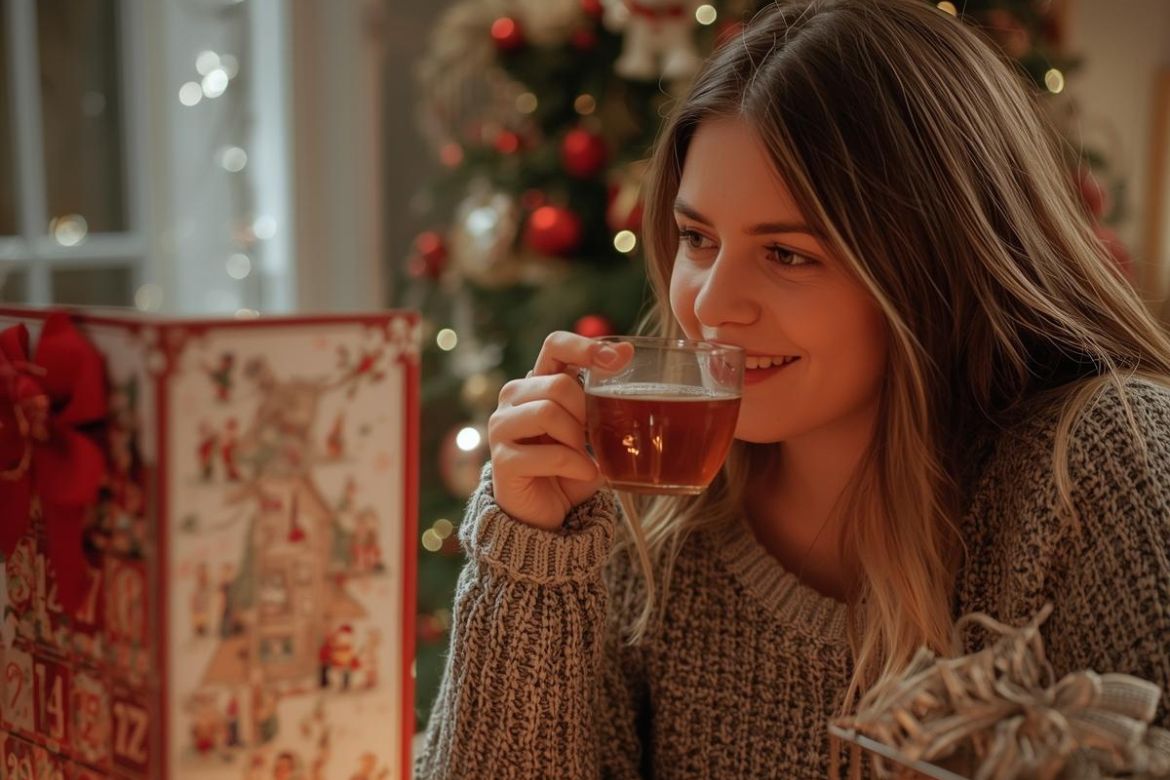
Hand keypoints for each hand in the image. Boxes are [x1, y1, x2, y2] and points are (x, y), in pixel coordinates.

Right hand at [488, 331, 631, 530]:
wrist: (545, 514)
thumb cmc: (569, 466)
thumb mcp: (590, 427)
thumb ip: (600, 394)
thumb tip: (626, 352)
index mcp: (536, 383)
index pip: (556, 345)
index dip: (586, 346)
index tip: (620, 358)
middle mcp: (513, 398)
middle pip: (559, 384)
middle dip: (584, 412)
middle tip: (589, 437)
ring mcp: (502, 427)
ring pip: (549, 412)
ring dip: (577, 440)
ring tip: (582, 457)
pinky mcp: (502, 459)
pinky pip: (552, 453)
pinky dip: (577, 466)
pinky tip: (582, 474)